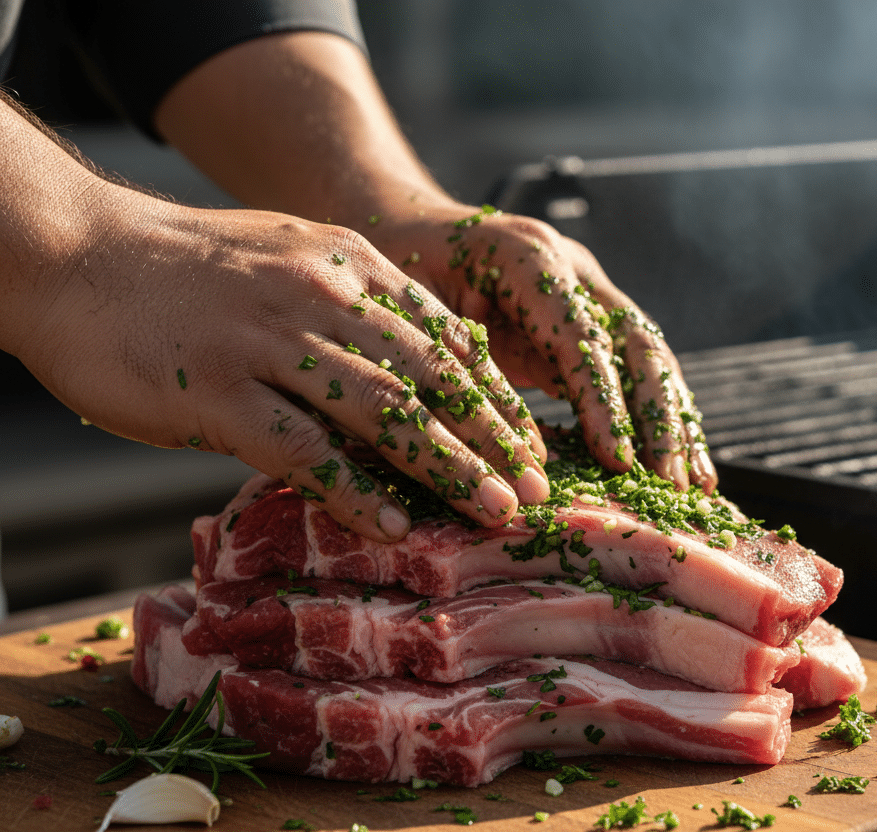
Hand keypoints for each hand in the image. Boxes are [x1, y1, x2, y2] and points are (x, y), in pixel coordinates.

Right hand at [8, 187, 549, 541]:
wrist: (74, 253)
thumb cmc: (185, 271)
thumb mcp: (291, 258)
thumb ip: (356, 306)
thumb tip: (418, 370)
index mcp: (348, 264)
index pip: (445, 339)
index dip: (496, 397)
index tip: (532, 443)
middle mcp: (322, 298)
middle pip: (433, 377)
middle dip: (495, 438)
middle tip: (541, 489)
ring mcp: (270, 342)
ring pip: (385, 412)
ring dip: (450, 467)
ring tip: (497, 512)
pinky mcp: (218, 389)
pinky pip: (302, 448)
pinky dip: (354, 489)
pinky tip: (393, 524)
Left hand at [364, 201, 716, 491]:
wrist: (407, 223)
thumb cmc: (398, 261)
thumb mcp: (411, 305)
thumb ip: (453, 360)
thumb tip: (488, 447)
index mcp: (527, 254)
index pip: (580, 334)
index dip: (603, 401)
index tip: (618, 461)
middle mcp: (571, 267)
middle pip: (635, 342)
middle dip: (659, 417)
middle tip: (670, 483)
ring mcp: (589, 290)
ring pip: (650, 357)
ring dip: (675, 422)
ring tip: (696, 484)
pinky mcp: (592, 320)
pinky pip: (637, 369)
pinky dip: (662, 417)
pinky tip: (683, 463)